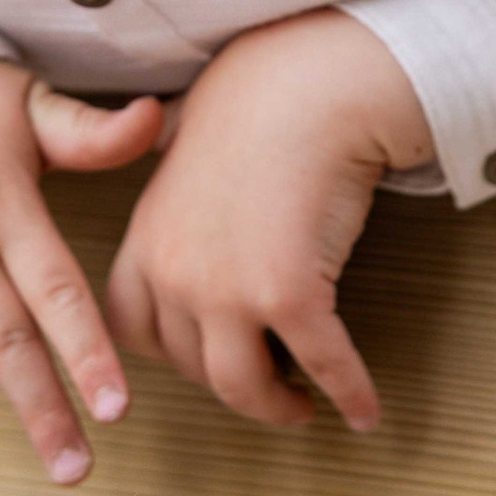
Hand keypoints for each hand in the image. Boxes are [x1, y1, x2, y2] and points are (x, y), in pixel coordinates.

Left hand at [105, 10, 432, 433]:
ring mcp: (228, 290)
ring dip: (277, 408)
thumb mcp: (185, 158)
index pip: (130, 329)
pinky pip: (323, 366)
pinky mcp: (289, 295)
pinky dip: (348, 395)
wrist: (305, 85)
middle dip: (232, 385)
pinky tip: (364, 410)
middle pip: (192, 367)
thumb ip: (177, 202)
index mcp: (147, 240)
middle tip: (267, 389)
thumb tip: (180, 206)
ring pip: (243, 387)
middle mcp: (175, 274)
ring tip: (303, 406)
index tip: (202, 359)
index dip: (169, 354)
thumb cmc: (257, 109)